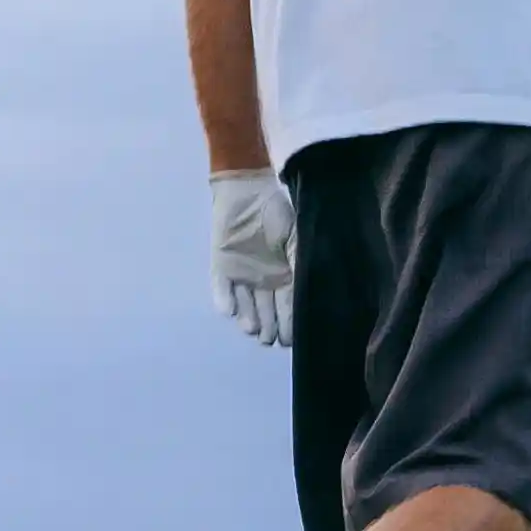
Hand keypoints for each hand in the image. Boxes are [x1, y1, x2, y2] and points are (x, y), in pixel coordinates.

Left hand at [210, 169, 297, 348]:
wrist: (246, 190)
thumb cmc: (276, 213)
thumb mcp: (296, 238)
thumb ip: (300, 264)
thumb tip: (309, 294)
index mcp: (285, 276)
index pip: (289, 306)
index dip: (291, 323)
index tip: (292, 340)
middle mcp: (264, 281)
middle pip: (268, 312)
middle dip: (271, 328)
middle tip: (273, 339)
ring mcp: (242, 276)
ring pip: (246, 306)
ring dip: (250, 319)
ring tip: (255, 329)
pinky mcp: (222, 268)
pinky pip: (222, 289)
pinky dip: (225, 300)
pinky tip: (231, 311)